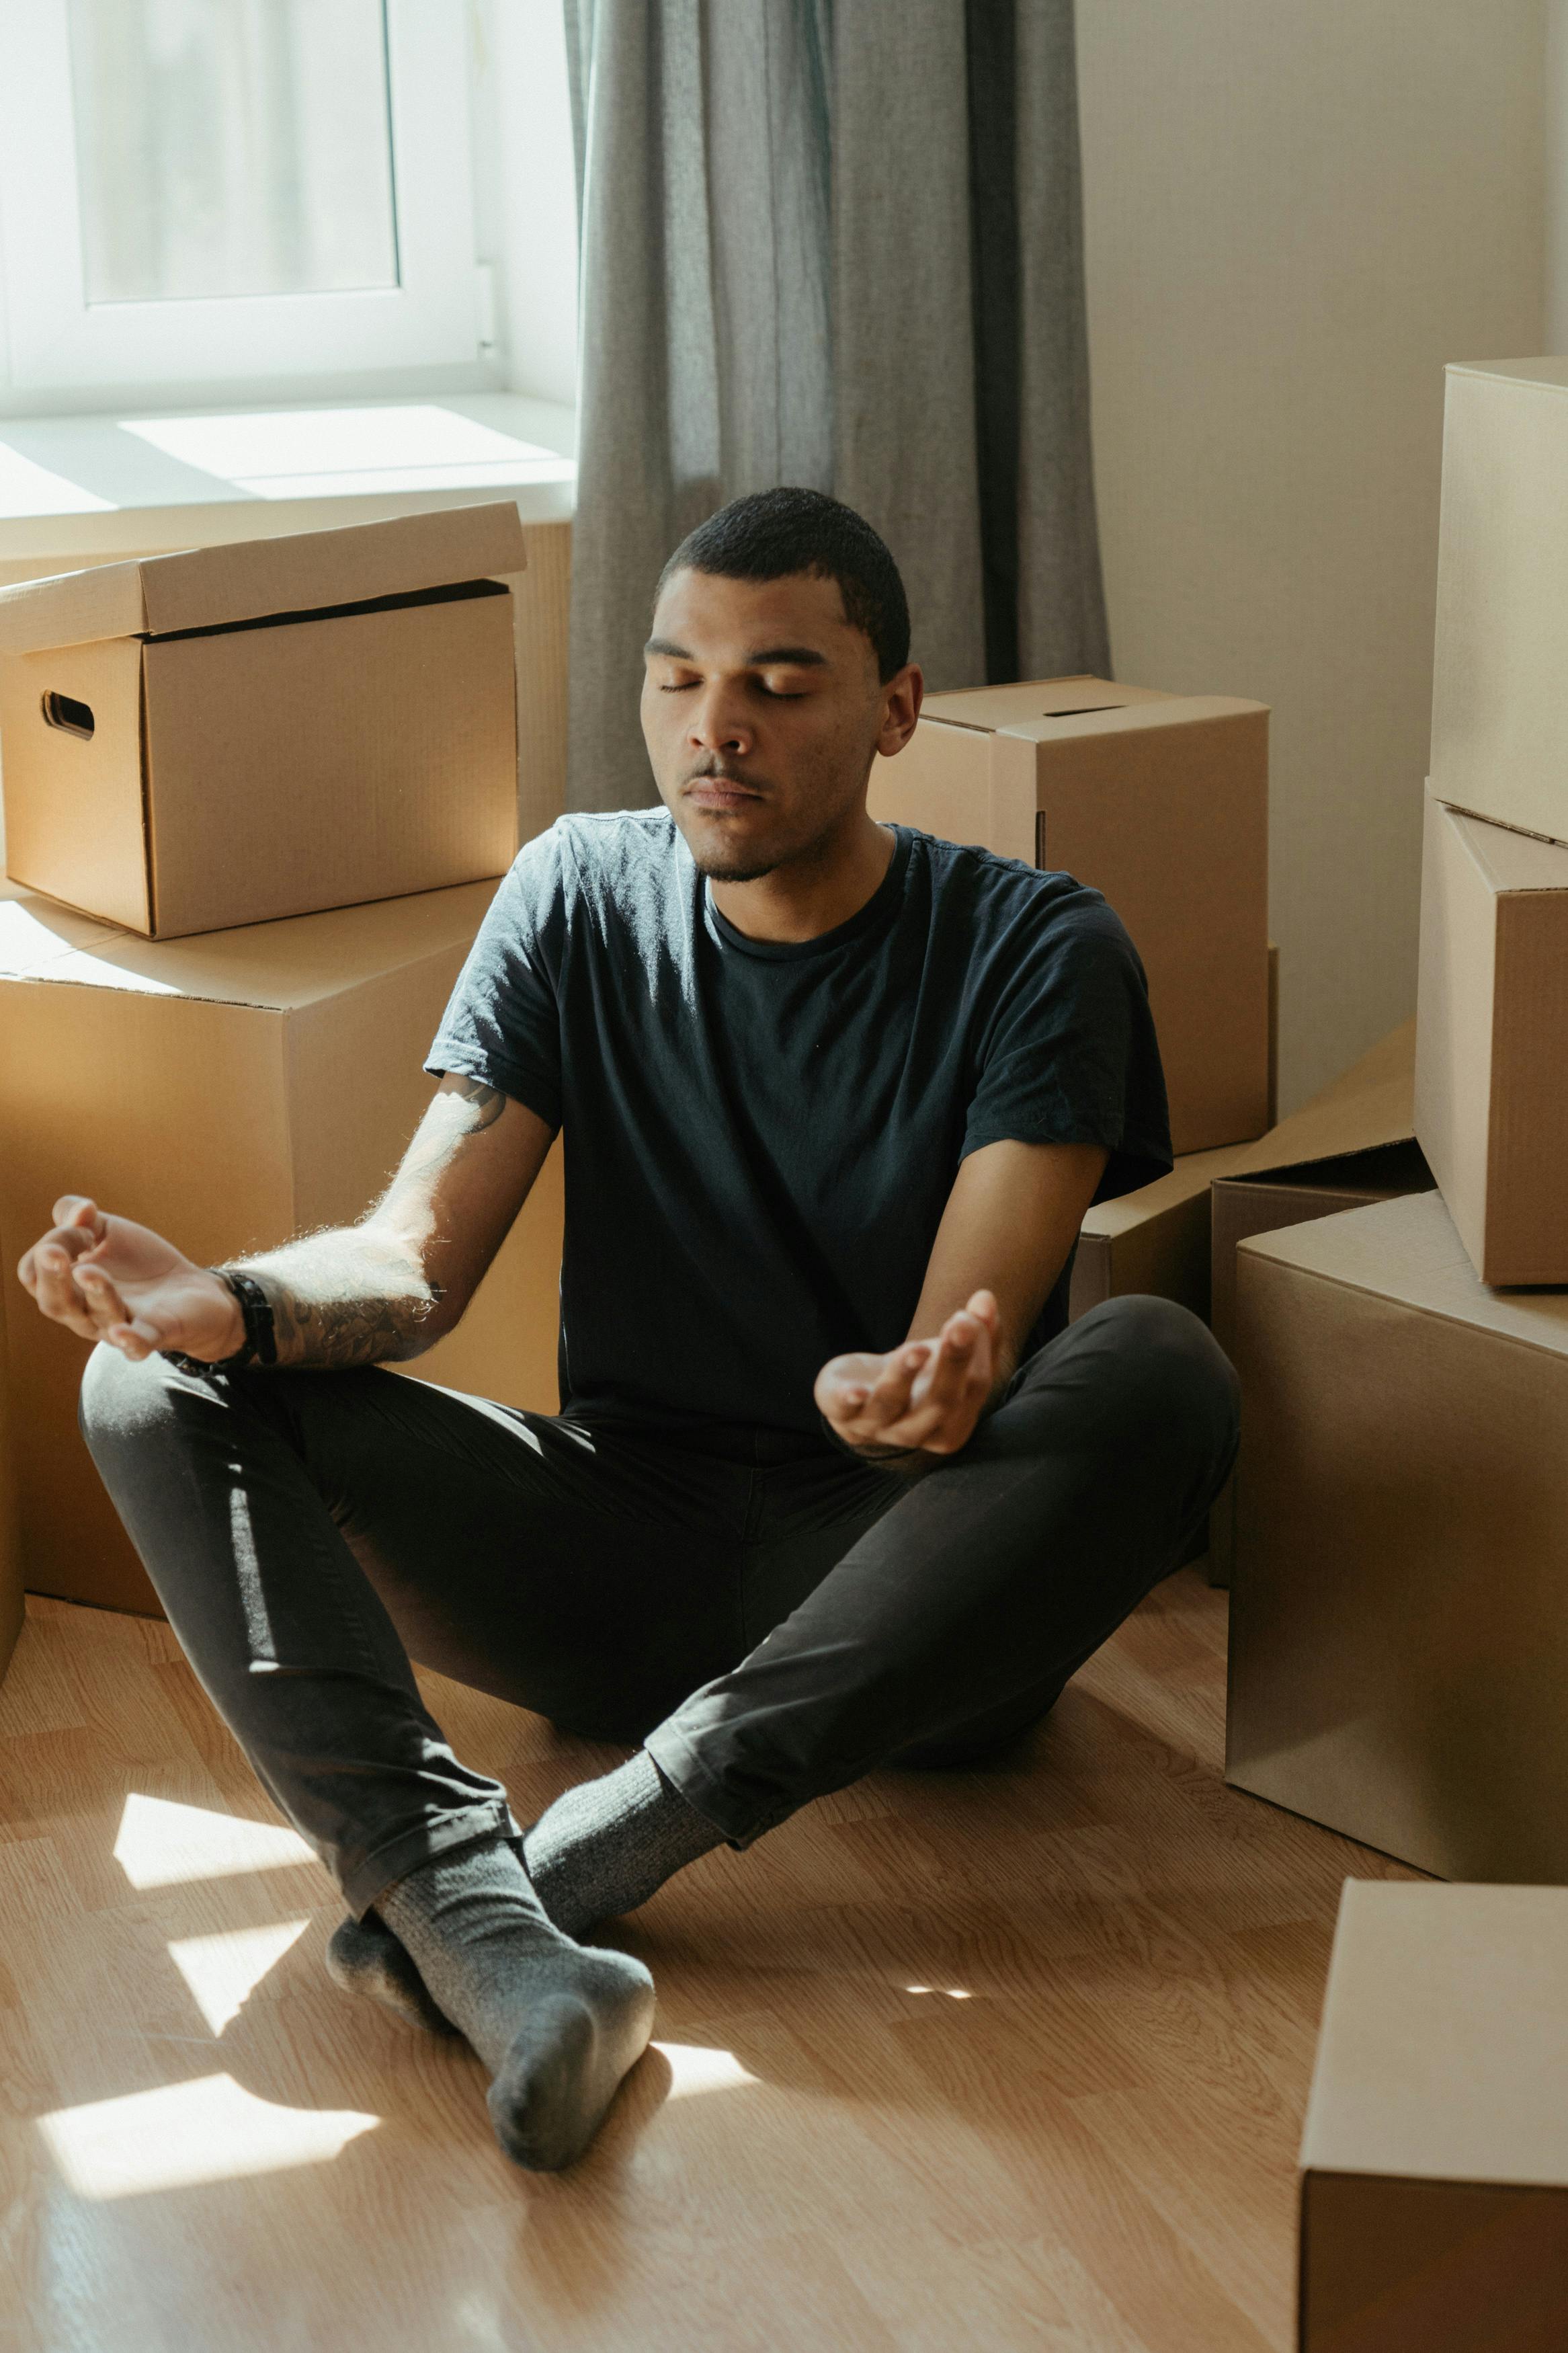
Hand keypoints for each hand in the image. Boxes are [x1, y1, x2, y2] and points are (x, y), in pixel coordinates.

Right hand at [17, 1196, 242, 1364]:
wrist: (193, 1289)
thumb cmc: (139, 1263)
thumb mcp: (107, 1230)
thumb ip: (82, 1217)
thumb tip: (82, 1209)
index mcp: (68, 1286)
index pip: (38, 1273)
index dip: (48, 1249)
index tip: (81, 1224)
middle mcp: (85, 1311)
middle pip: (56, 1303)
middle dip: (52, 1277)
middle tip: (54, 1254)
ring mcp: (119, 1325)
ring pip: (99, 1316)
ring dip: (95, 1293)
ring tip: (90, 1272)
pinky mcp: (155, 1334)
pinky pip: (137, 1345)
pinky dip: (130, 1341)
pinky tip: (121, 1333)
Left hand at [815, 1289, 1000, 1459]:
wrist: (866, 1396)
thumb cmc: (921, 1377)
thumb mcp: (952, 1356)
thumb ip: (977, 1331)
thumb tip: (985, 1298)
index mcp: (953, 1424)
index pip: (974, 1388)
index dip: (975, 1351)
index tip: (971, 1316)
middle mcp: (916, 1432)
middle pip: (941, 1402)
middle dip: (953, 1363)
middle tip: (962, 1324)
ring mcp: (876, 1426)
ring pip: (892, 1403)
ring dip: (905, 1374)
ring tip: (916, 1348)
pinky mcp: (842, 1413)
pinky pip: (844, 1411)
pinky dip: (849, 1401)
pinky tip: (853, 1391)